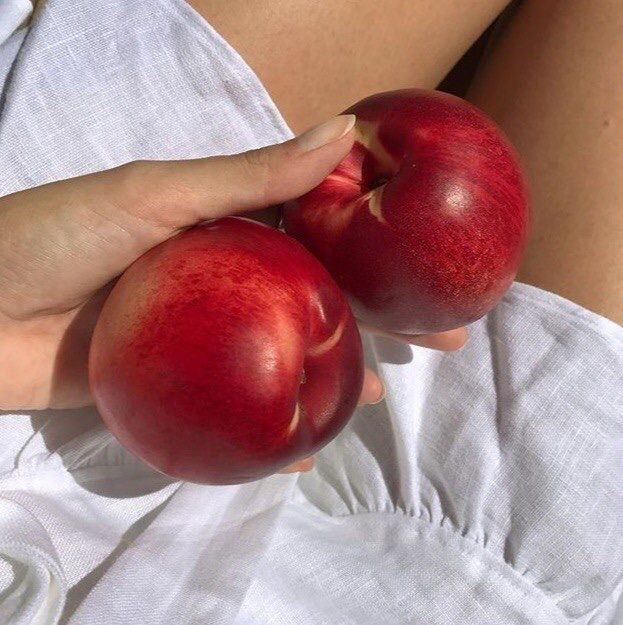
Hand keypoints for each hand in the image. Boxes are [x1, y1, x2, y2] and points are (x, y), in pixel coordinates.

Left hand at [0, 114, 464, 472]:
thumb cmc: (56, 236)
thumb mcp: (158, 195)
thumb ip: (251, 176)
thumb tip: (344, 135)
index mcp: (228, 228)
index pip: (320, 233)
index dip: (378, 248)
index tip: (430, 264)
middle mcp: (226, 281)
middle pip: (317, 299)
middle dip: (378, 319)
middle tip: (440, 339)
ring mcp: (206, 338)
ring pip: (285, 355)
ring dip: (332, 376)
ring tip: (374, 398)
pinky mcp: (179, 386)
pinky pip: (239, 406)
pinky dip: (270, 429)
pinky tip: (302, 448)